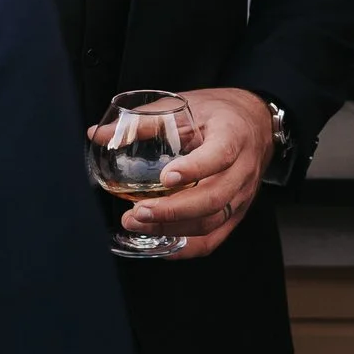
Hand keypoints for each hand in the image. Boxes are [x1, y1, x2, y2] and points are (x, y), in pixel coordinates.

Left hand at [91, 86, 272, 259]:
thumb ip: (144, 120)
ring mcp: (242, 195)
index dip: (195, 169)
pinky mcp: (237, 213)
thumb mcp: (184, 105)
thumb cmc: (218, 113)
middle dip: (173, 210)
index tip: (164, 178)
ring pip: (212, 222)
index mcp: (234, 135)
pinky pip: (214, 239)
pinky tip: (159, 244)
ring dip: (173, 228)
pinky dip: (186, 248)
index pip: (220, 155)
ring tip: (137, 223)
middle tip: (137, 212)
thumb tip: (96, 135)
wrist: (256, 124)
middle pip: (214, 198)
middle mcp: (243, 169)